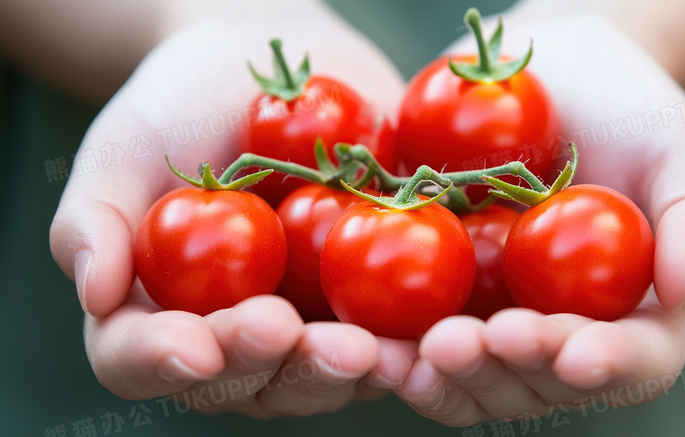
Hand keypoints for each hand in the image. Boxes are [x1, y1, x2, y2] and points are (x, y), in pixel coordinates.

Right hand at [48, 7, 412, 414]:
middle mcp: (232, 336)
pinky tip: (422, 333)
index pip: (144, 360)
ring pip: (314, 379)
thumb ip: (97, 217)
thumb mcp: (127, 146)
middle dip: (262, 365)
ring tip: (363, 348)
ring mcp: (304, 328)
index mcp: (160, 311)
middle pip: (239, 382)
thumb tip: (96, 292)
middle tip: (284, 332)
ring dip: (336, 370)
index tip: (194, 345)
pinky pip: (385, 340)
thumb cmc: (187, 107)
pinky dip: (401, 344)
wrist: (279, 72)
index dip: (163, 363)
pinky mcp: (365, 308)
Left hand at [395, 13, 684, 425]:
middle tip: (468, 342)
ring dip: (446, 377)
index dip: (606, 366)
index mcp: (632, 316)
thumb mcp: (679, 148)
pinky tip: (375, 344)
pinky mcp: (444, 304)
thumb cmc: (627, 114)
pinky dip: (400, 356)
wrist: (548, 84)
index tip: (574, 352)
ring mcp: (499, 325)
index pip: (632, 362)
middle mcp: (563, 335)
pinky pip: (421, 348)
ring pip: (478, 382)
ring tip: (414, 354)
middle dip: (506, 371)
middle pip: (543, 384)